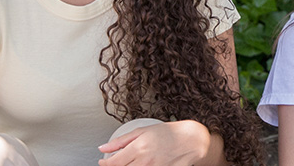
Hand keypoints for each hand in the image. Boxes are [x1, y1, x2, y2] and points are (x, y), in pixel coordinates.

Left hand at [97, 120, 211, 165]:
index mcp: (138, 148)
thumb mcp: (142, 131)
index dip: (105, 164)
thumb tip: (103, 148)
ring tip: (131, 161)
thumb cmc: (169, 133)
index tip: (103, 162)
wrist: (191, 140)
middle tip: (117, 162)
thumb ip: (120, 141)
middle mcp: (145, 161)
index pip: (113, 163)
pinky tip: (141, 164)